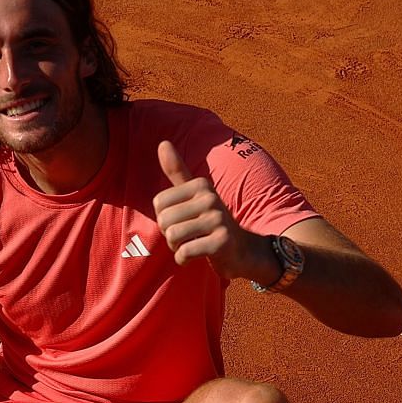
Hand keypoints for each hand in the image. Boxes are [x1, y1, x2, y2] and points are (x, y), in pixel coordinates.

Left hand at [153, 139, 253, 277]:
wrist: (243, 250)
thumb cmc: (211, 222)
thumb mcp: (196, 194)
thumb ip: (178, 171)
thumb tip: (162, 142)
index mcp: (200, 185)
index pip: (159, 203)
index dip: (164, 218)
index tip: (183, 221)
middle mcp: (210, 198)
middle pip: (164, 220)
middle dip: (169, 235)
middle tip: (187, 237)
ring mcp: (217, 219)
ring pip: (173, 236)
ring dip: (176, 248)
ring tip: (191, 245)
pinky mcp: (221, 242)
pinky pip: (184, 252)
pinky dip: (183, 260)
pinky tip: (194, 257)